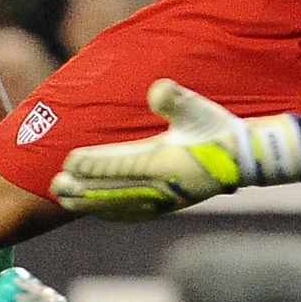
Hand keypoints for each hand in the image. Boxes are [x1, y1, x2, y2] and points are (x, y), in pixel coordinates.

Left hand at [50, 79, 300, 219]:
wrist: (245, 160)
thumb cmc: (219, 130)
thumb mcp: (200, 109)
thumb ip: (176, 100)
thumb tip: (157, 89)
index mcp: (166, 161)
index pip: (122, 164)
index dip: (94, 164)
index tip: (69, 161)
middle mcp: (162, 185)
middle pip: (113, 189)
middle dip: (82, 188)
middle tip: (54, 185)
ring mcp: (164, 200)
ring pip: (118, 204)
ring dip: (89, 202)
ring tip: (63, 198)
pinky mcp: (167, 206)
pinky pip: (132, 213)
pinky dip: (110, 213)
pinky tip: (95, 211)